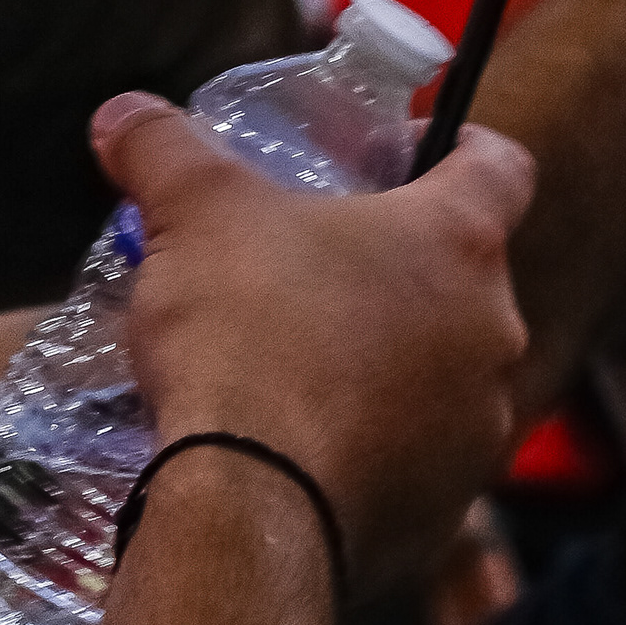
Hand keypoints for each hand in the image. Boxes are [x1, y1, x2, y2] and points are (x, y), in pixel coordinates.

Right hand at [98, 92, 529, 599]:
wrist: (251, 509)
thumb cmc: (244, 337)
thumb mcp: (190, 212)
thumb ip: (161, 146)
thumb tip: (125, 115)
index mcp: (457, 243)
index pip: (501, 166)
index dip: (455, 145)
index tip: (399, 153)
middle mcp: (491, 333)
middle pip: (459, 276)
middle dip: (389, 267)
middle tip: (307, 266)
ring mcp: (478, 429)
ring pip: (439, 372)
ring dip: (383, 360)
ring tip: (294, 362)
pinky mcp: (446, 507)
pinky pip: (414, 458)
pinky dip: (368, 444)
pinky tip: (297, 443)